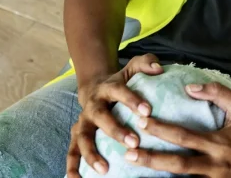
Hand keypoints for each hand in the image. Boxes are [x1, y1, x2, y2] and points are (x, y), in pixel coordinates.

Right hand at [66, 54, 163, 176]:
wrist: (94, 87)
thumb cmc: (120, 82)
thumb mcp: (132, 68)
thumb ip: (146, 63)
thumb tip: (159, 69)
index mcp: (107, 88)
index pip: (119, 91)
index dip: (131, 100)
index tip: (147, 111)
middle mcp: (92, 105)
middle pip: (100, 117)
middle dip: (115, 130)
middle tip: (134, 142)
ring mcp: (82, 122)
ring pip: (82, 138)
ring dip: (91, 154)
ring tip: (104, 169)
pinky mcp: (76, 136)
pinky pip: (71, 152)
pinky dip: (71, 166)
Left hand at [125, 82, 230, 177]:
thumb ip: (217, 92)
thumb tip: (190, 86)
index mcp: (219, 143)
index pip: (184, 136)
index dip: (161, 129)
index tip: (142, 121)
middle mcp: (215, 165)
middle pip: (177, 165)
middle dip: (151, 159)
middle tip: (128, 152)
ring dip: (158, 173)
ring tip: (135, 165)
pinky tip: (156, 177)